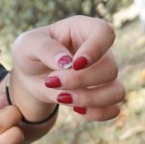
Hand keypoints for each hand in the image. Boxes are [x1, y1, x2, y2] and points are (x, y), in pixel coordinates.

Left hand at [10, 16, 126, 121]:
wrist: (30, 77)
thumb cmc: (31, 53)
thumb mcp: (27, 44)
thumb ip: (45, 48)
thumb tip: (66, 62)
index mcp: (84, 30)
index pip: (105, 33)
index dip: (95, 49)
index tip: (75, 64)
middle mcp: (101, 52)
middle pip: (110, 68)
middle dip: (80, 81)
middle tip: (52, 82)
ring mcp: (105, 76)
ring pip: (116, 91)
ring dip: (90, 99)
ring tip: (62, 98)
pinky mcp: (104, 97)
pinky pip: (114, 109)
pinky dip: (97, 113)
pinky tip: (76, 109)